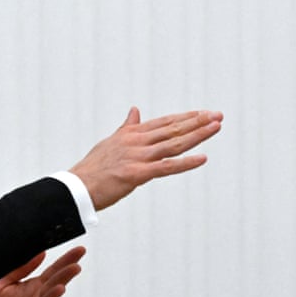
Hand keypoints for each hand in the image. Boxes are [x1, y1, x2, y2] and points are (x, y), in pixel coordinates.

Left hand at [0, 246, 85, 296]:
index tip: (79, 251)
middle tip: (75, 267)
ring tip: (59, 288)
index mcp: (31, 289)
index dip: (66, 262)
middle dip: (65, 277)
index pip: (52, 274)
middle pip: (53, 289)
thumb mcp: (1, 281)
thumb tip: (41, 252)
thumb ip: (21, 269)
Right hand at [70, 107, 223, 209]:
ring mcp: (138, 157)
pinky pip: (166, 167)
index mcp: (132, 133)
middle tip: (218, 116)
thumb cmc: (93, 167)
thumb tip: (135, 110)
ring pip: (174, 143)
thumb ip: (127, 126)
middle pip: (174, 129)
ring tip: (216, 127)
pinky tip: (202, 158)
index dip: (187, 117)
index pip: (166, 122)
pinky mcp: (137, 174)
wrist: (77, 186)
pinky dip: (185, 162)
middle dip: (198, 122)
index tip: (204, 113)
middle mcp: (137, 141)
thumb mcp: (111, 141)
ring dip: (197, 135)